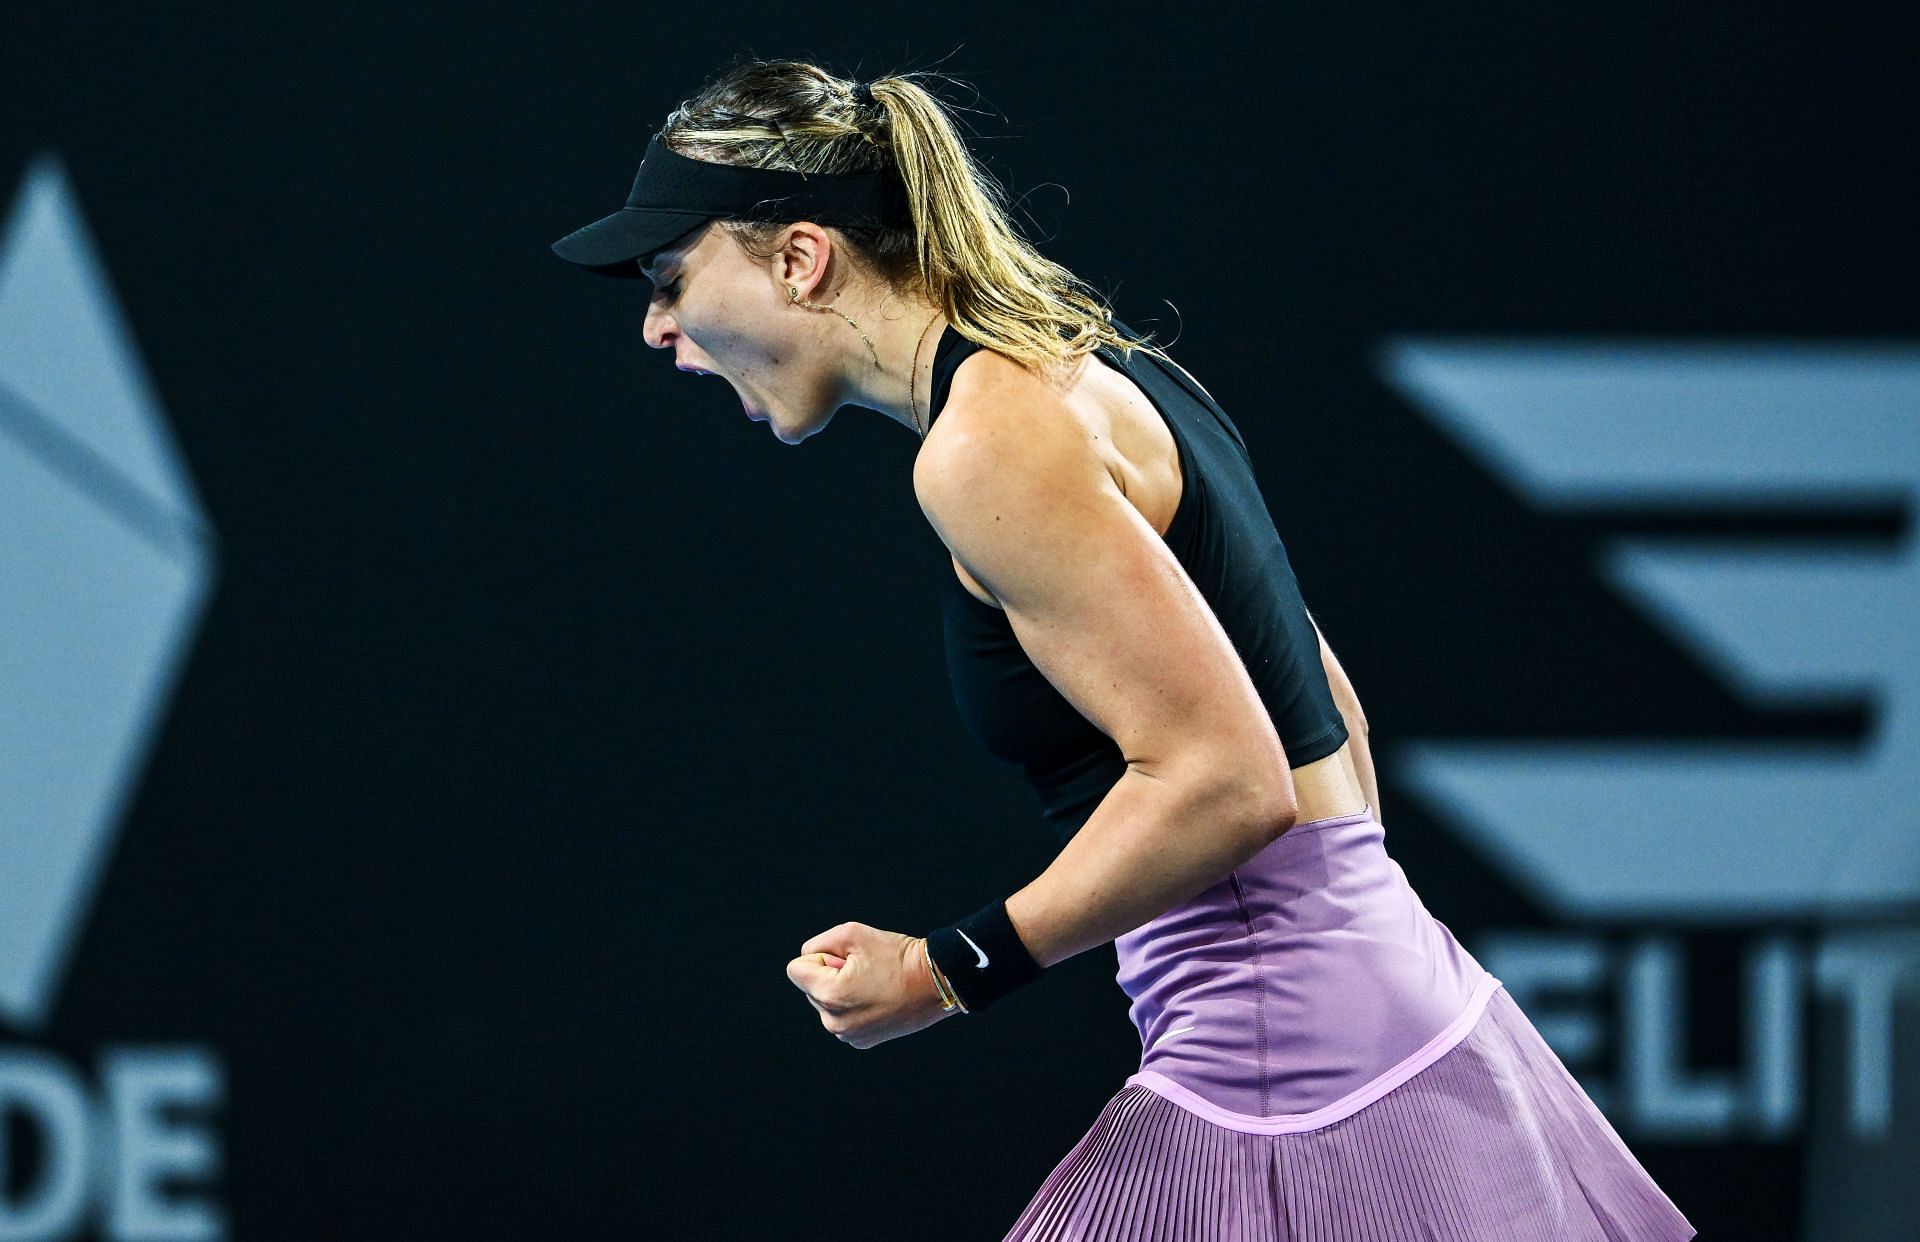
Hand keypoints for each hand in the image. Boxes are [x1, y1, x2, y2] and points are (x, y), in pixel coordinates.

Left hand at [786, 922, 958, 1049]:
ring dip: (842, 991)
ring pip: (827, 1003)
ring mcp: (848, 1035)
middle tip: (865, 970)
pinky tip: (879, 998)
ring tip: (874, 983)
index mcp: (830, 995)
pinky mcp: (861, 1041)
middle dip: (830, 974)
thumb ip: (819, 943)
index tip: (846, 959)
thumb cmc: (896, 955)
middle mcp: (834, 1021)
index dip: (819, 957)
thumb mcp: (852, 933)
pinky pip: (843, 1017)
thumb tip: (809, 960)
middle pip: (811, 987)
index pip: (796, 969)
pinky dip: (855, 1006)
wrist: (935, 982)